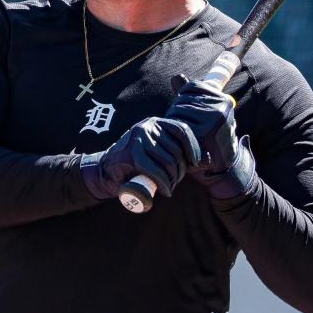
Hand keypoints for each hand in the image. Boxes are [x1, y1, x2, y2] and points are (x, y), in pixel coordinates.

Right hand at [80, 117, 201, 199]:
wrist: (104, 172)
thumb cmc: (135, 165)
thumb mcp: (159, 155)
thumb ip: (179, 154)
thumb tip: (208, 160)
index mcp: (156, 123)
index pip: (182, 130)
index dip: (193, 148)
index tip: (196, 164)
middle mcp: (147, 126)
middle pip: (176, 149)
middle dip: (180, 171)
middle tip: (175, 183)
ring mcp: (138, 138)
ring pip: (168, 161)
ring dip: (172, 179)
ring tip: (169, 187)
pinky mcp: (131, 153)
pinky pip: (155, 170)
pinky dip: (163, 183)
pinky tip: (164, 190)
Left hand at [167, 75, 254, 198]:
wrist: (224, 167)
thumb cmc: (211, 138)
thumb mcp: (205, 113)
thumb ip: (190, 95)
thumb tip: (176, 76)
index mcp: (223, 100)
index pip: (192, 87)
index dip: (183, 97)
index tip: (188, 112)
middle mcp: (220, 108)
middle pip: (183, 99)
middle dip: (177, 111)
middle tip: (186, 128)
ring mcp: (213, 120)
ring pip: (178, 110)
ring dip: (174, 122)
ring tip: (185, 135)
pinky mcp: (204, 134)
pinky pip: (178, 124)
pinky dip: (175, 132)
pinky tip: (183, 142)